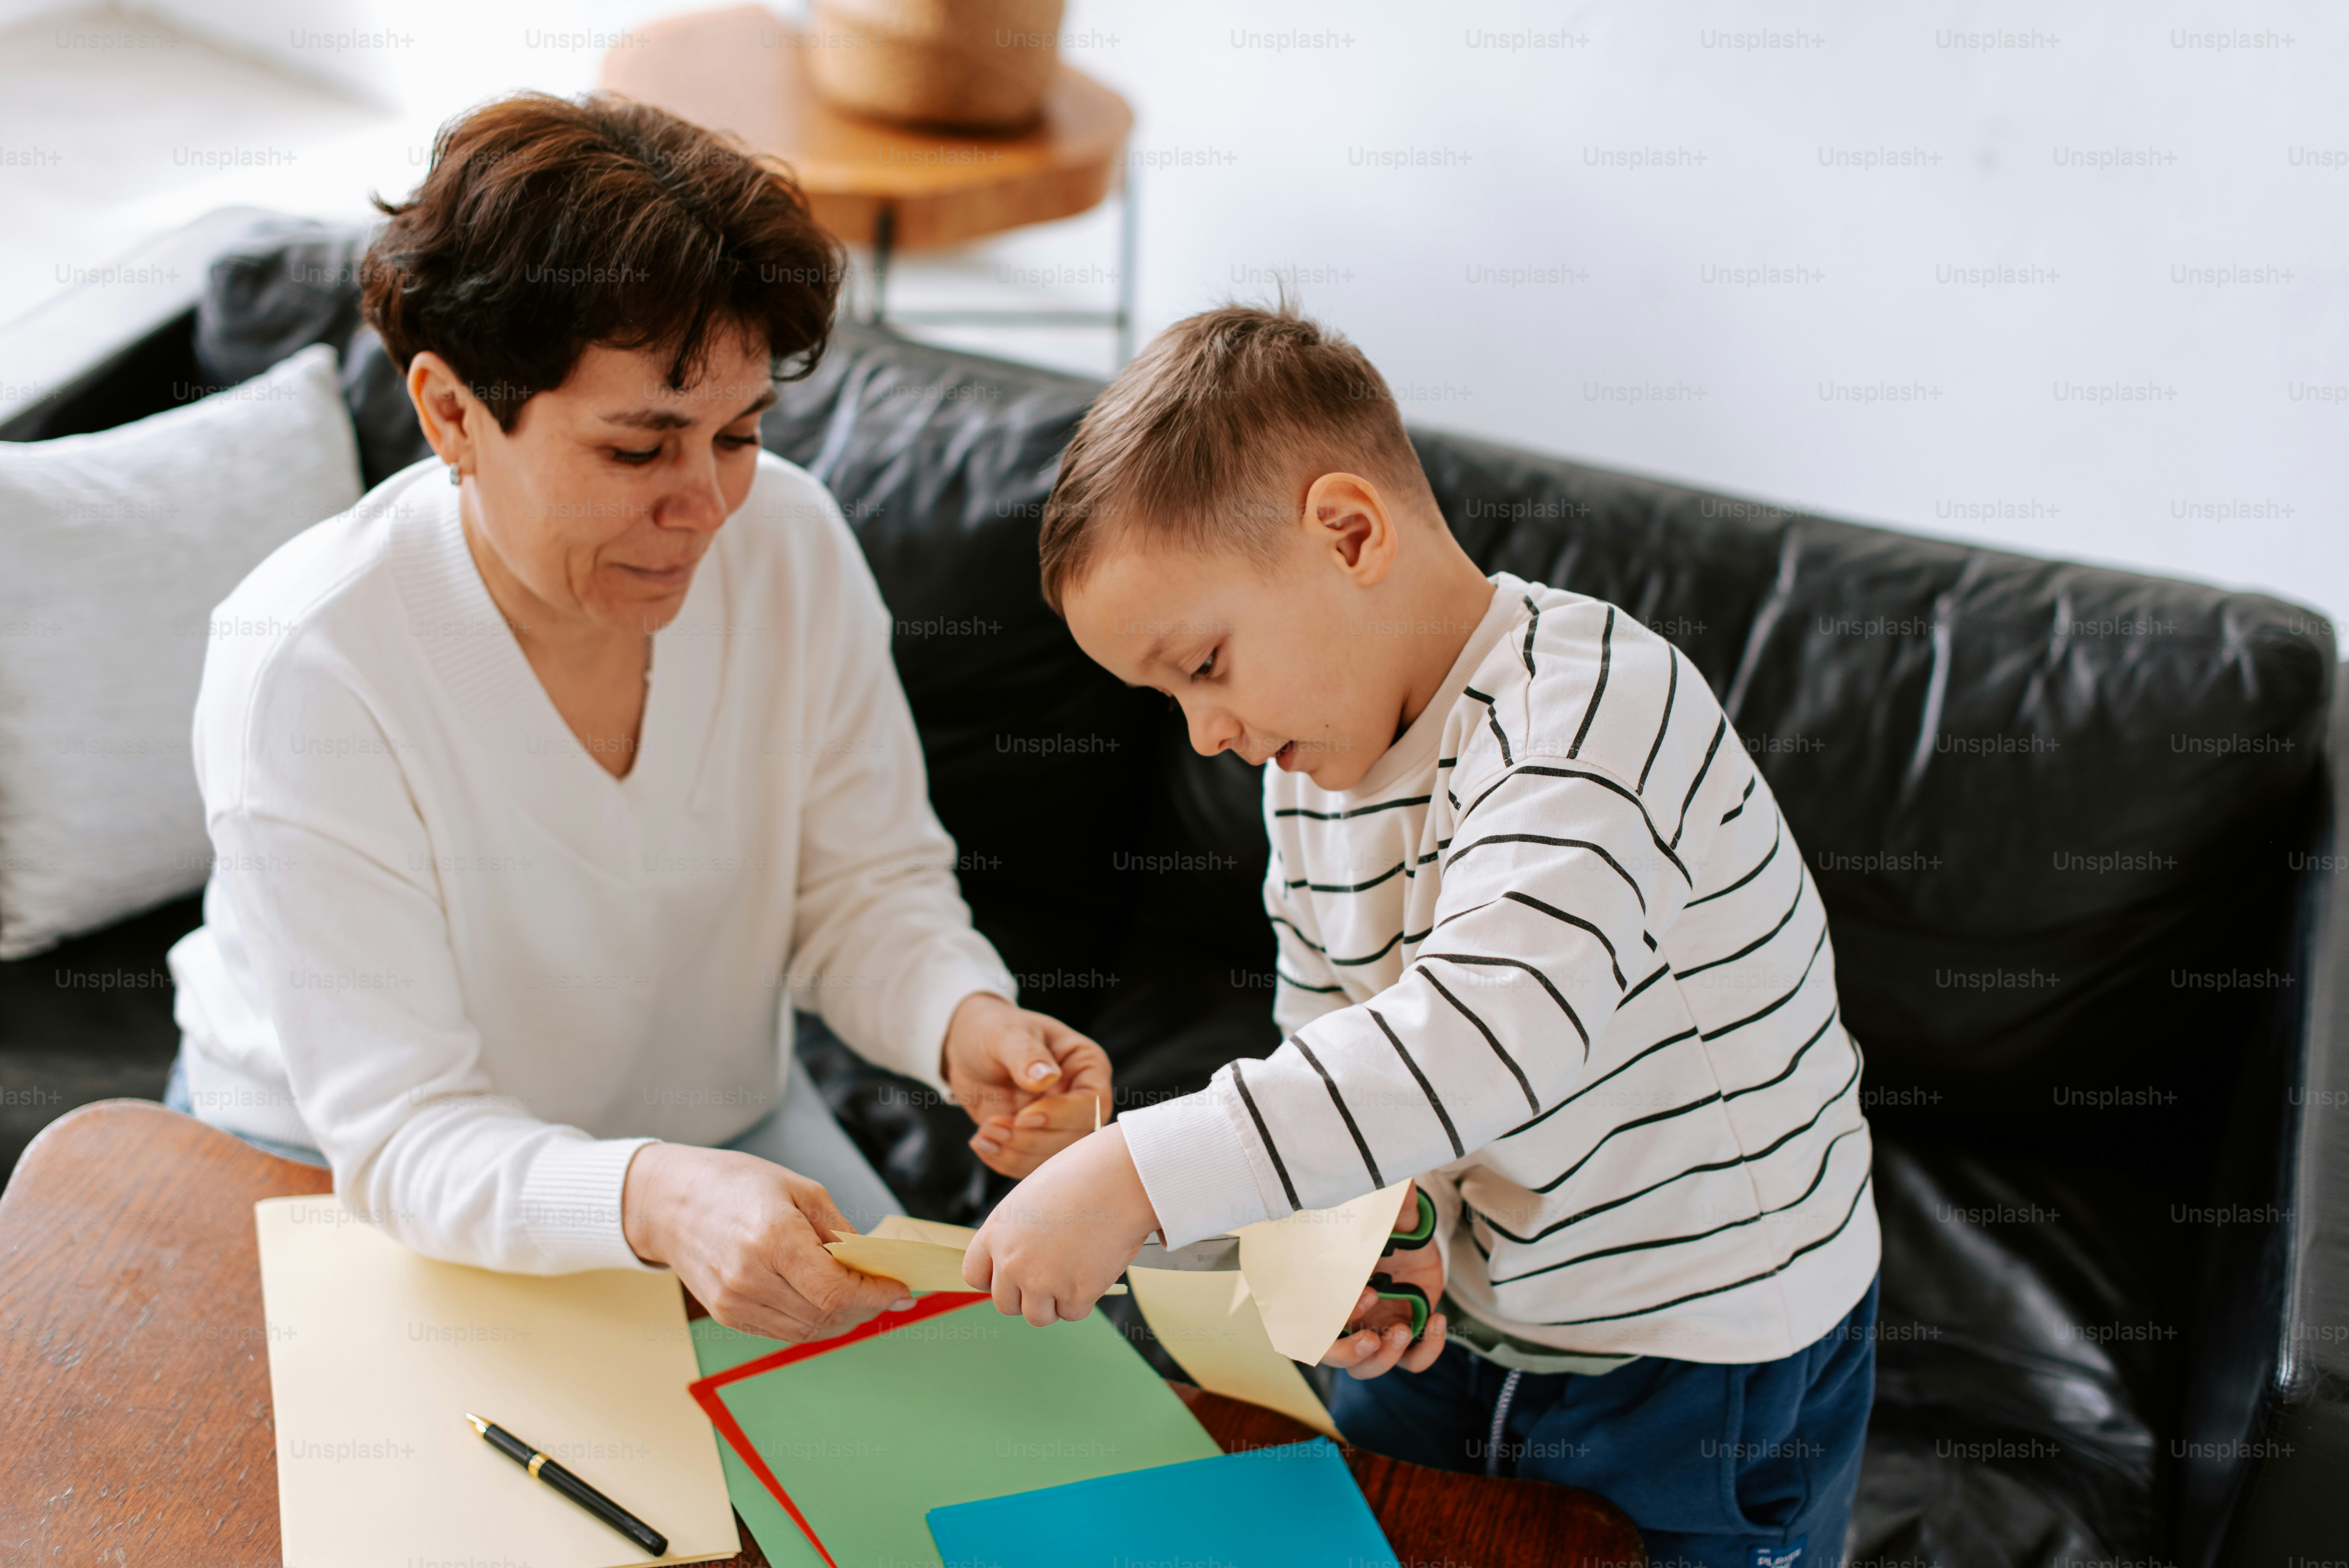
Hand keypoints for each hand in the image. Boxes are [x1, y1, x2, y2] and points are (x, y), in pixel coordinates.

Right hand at [620, 1142, 911, 1342]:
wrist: (670, 1201)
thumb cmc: (737, 1184)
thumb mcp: (800, 1190)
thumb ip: (839, 1232)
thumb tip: (873, 1266)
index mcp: (772, 1239)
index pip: (836, 1290)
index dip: (876, 1296)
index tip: (902, 1291)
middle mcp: (750, 1277)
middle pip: (826, 1315)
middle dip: (866, 1308)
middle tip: (887, 1293)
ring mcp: (735, 1302)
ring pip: (807, 1331)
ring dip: (843, 1320)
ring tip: (860, 1298)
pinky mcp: (727, 1315)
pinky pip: (783, 1332)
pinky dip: (813, 1322)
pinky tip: (825, 1302)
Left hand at [939, 992, 1111, 1177]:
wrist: (968, 1047)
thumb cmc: (993, 1030)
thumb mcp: (1005, 1034)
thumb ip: (1026, 1055)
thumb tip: (1047, 1077)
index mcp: (1087, 1065)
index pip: (1094, 1102)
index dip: (1062, 1116)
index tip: (1023, 1117)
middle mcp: (1080, 1098)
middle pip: (1075, 1138)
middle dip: (1031, 1140)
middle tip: (992, 1125)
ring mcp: (1059, 1122)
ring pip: (1054, 1158)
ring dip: (1015, 1154)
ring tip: (983, 1133)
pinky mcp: (1037, 1139)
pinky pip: (1031, 1165)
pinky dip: (1004, 1161)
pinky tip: (981, 1142)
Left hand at [962, 1124, 1157, 1324]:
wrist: (1119, 1179)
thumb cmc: (1082, 1176)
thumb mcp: (1032, 1197)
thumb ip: (1018, 1230)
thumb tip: (1023, 1254)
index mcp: (996, 1233)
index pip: (975, 1275)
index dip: (995, 1279)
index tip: (1013, 1277)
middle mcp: (1011, 1262)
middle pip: (1005, 1304)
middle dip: (1027, 1296)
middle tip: (1052, 1275)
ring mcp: (1041, 1281)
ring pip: (1038, 1316)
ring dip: (1055, 1302)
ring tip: (1075, 1271)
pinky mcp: (1074, 1294)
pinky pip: (1073, 1313)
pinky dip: (1085, 1299)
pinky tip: (1094, 1268)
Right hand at [1319, 1181, 1448, 1380]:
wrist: (1415, 1241)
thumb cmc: (1388, 1230)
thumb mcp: (1386, 1218)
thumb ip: (1388, 1207)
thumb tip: (1398, 1187)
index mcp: (1331, 1291)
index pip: (1313, 1320)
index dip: (1335, 1318)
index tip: (1367, 1292)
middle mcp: (1347, 1318)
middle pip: (1332, 1357)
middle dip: (1349, 1353)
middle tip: (1371, 1338)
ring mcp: (1376, 1331)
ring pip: (1367, 1368)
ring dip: (1385, 1357)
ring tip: (1405, 1330)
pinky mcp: (1406, 1338)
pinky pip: (1412, 1362)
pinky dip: (1427, 1350)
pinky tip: (1436, 1320)